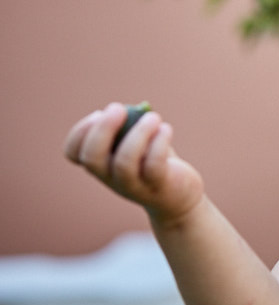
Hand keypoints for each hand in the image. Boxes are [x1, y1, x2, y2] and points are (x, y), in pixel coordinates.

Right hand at [64, 102, 203, 224]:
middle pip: (93, 158)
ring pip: (124, 163)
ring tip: (153, 117)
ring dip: (138, 133)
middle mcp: (111, 177)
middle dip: (103, 129)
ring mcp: (133, 185)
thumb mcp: (140, 142)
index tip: (98, 113)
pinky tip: (166, 129)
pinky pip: (154, 165)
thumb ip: (133, 125)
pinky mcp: (158, 186)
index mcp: (101, 164)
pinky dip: (159, 142)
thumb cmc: (154, 162)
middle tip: (119, 108)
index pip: (73, 153)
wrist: (179, 197)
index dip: (80, 131)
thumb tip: (138, 109)